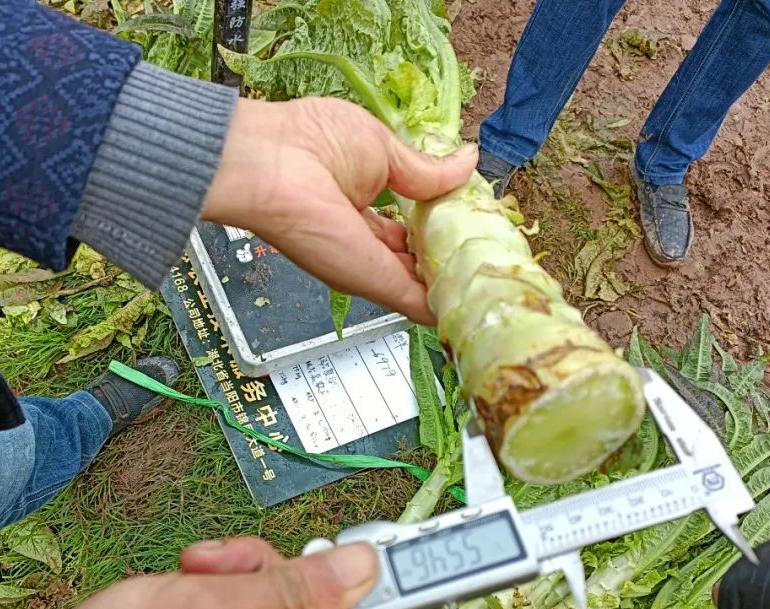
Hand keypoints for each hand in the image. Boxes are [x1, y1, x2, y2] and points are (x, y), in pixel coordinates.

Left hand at [202, 97, 477, 323]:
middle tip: (491, 259)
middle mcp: (364, 242)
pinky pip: (417, 302)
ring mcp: (368, 266)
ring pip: (420, 286)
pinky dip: (445, 306)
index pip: (410, 228)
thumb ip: (426, 171)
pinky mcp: (373, 282)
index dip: (442, 228)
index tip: (475, 228)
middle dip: (451, 260)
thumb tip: (468, 162)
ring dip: (456, 285)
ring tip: (495, 281)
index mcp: (364, 204)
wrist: (274, 165)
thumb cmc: (313, 142)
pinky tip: (475, 305)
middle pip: (415, 261)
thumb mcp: (384, 150)